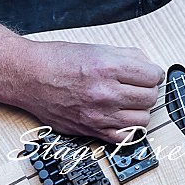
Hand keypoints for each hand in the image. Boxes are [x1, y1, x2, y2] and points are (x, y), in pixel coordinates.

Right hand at [9, 38, 163, 142]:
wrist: (31, 76)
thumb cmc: (58, 60)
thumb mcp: (96, 47)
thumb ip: (126, 55)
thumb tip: (146, 64)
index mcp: (108, 67)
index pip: (152, 75)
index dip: (154, 72)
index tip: (150, 73)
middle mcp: (105, 92)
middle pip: (150, 97)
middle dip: (149, 89)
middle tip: (140, 85)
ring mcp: (99, 115)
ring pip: (142, 119)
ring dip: (140, 108)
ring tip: (131, 100)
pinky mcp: (92, 130)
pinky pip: (125, 137)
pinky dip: (129, 128)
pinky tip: (123, 116)